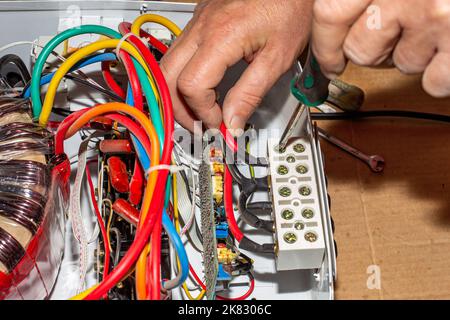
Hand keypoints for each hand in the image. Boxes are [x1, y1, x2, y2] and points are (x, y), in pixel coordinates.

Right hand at [161, 0, 312, 131]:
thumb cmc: (291, 7)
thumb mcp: (278, 58)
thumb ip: (251, 93)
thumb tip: (232, 122)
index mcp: (221, 37)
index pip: (192, 86)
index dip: (203, 112)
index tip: (219, 123)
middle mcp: (202, 26)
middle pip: (168, 76)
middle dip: (180, 108)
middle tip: (198, 125)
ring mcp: (199, 20)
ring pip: (168, 64)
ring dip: (178, 93)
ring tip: (198, 111)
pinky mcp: (202, 18)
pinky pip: (180, 52)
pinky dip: (184, 76)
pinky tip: (202, 87)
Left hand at [311, 0, 449, 96]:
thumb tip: (339, 19)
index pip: (329, 15)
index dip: (325, 46)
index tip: (328, 61)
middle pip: (359, 49)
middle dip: (371, 54)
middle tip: (391, 40)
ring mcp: (432, 15)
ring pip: (400, 64)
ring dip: (410, 57)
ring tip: (431, 31)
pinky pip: (434, 81)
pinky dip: (440, 75)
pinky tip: (447, 51)